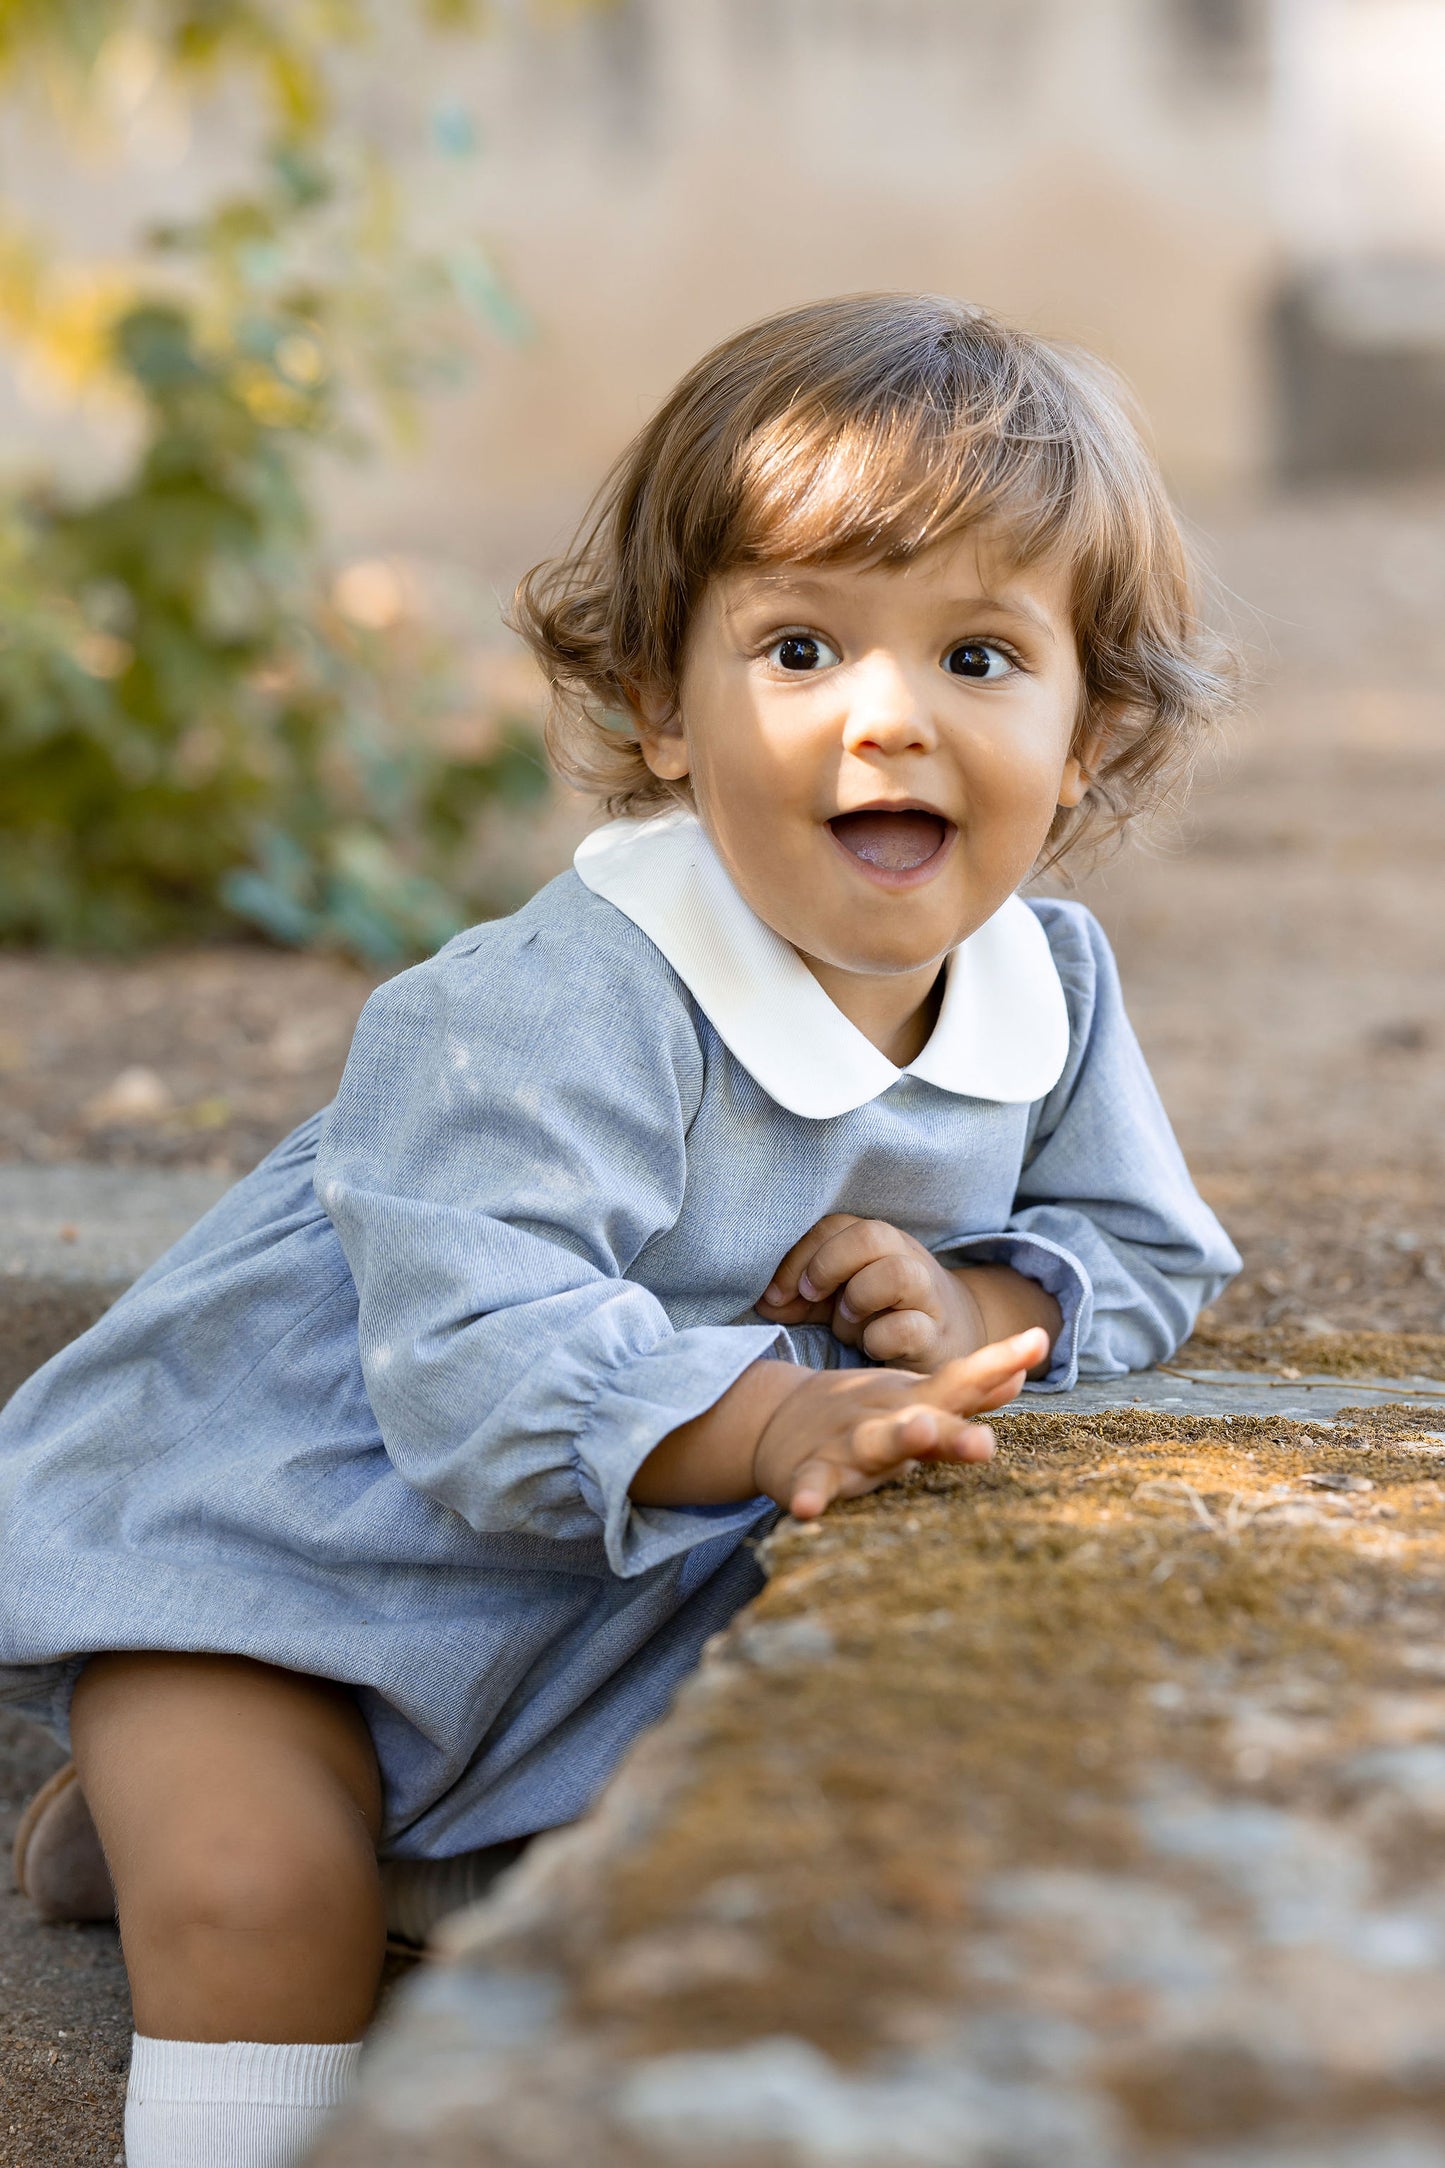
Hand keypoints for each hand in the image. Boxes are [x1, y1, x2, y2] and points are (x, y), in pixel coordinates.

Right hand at [752, 1330, 1046, 1519]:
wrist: (772, 1419)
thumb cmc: (864, 1416)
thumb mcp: (914, 1400)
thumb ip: (966, 1394)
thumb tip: (1018, 1379)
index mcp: (915, 1402)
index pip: (963, 1381)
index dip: (999, 1363)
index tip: (1039, 1340)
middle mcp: (886, 1417)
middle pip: (927, 1418)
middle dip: (956, 1428)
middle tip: (986, 1440)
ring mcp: (846, 1443)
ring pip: (873, 1443)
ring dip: (897, 1439)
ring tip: (918, 1432)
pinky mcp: (807, 1472)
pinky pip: (810, 1485)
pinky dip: (808, 1495)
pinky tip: (806, 1509)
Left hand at [755, 1213, 989, 1370]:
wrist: (953, 1336)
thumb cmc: (883, 1312)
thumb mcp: (839, 1298)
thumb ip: (802, 1297)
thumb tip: (763, 1301)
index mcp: (878, 1242)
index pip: (833, 1226)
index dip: (798, 1256)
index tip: (777, 1293)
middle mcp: (906, 1258)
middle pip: (870, 1235)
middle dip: (828, 1266)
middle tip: (811, 1297)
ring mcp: (926, 1296)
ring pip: (897, 1274)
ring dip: (859, 1298)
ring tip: (847, 1320)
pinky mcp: (937, 1336)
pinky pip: (909, 1328)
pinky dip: (879, 1339)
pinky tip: (871, 1347)